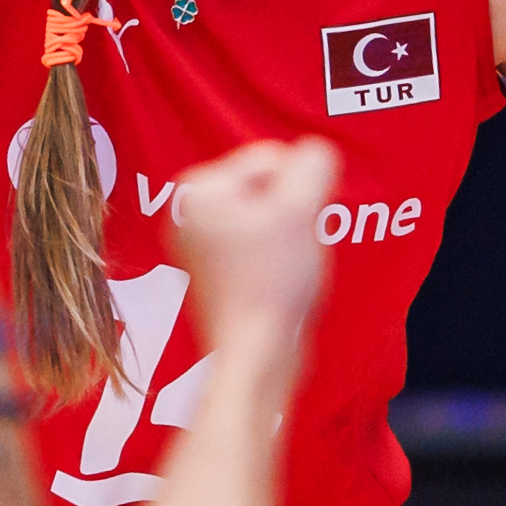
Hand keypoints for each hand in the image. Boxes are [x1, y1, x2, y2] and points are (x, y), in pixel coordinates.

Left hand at [172, 141, 338, 342]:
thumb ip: (313, 163)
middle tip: (286, 250)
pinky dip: (277, 255)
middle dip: (290, 212)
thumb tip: (315, 153)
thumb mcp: (301, 208)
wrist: (257, 352)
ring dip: (287, 234)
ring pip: (268, 215)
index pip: (272, 158)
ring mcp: (199, 243)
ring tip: (281, 266)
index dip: (297, 191)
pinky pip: (260, 243)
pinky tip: (276, 279)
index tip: (290, 228)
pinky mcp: (214, 270)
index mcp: (199, 188)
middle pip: (268, 187)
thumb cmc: (270, 286)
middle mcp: (189, 212)